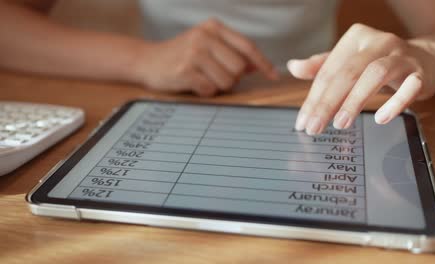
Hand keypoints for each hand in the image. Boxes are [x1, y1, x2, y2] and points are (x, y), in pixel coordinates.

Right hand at [133, 19, 277, 96]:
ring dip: (218, 86)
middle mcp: (205, 36)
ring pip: (227, 81)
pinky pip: (210, 90)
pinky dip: (205, 91)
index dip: (263, 63)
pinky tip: (193, 84)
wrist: (146, 60)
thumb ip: (231, 53)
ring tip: (203, 78)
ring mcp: (194, 53)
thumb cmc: (181, 55)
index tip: (273, 76)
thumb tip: (257, 66)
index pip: (247, 46)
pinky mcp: (185, 70)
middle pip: (239, 68)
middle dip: (232, 78)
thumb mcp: (207, 46)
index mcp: (213, 28)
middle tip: (215, 75)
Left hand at [287, 23, 434, 133]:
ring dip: (355, 100)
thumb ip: (321, 66)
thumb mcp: (348, 61)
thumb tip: (293, 67)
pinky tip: (380, 119)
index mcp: (355, 38)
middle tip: (314, 127)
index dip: (313, 98)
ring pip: (375, 74)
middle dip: (327, 103)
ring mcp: (401, 56)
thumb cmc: (378, 62)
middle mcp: (378, 42)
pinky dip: (396, 102)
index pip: (328, 71)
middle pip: (347, 73)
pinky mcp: (420, 72)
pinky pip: (411, 86)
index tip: (303, 122)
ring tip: (340, 124)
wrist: (425, 58)